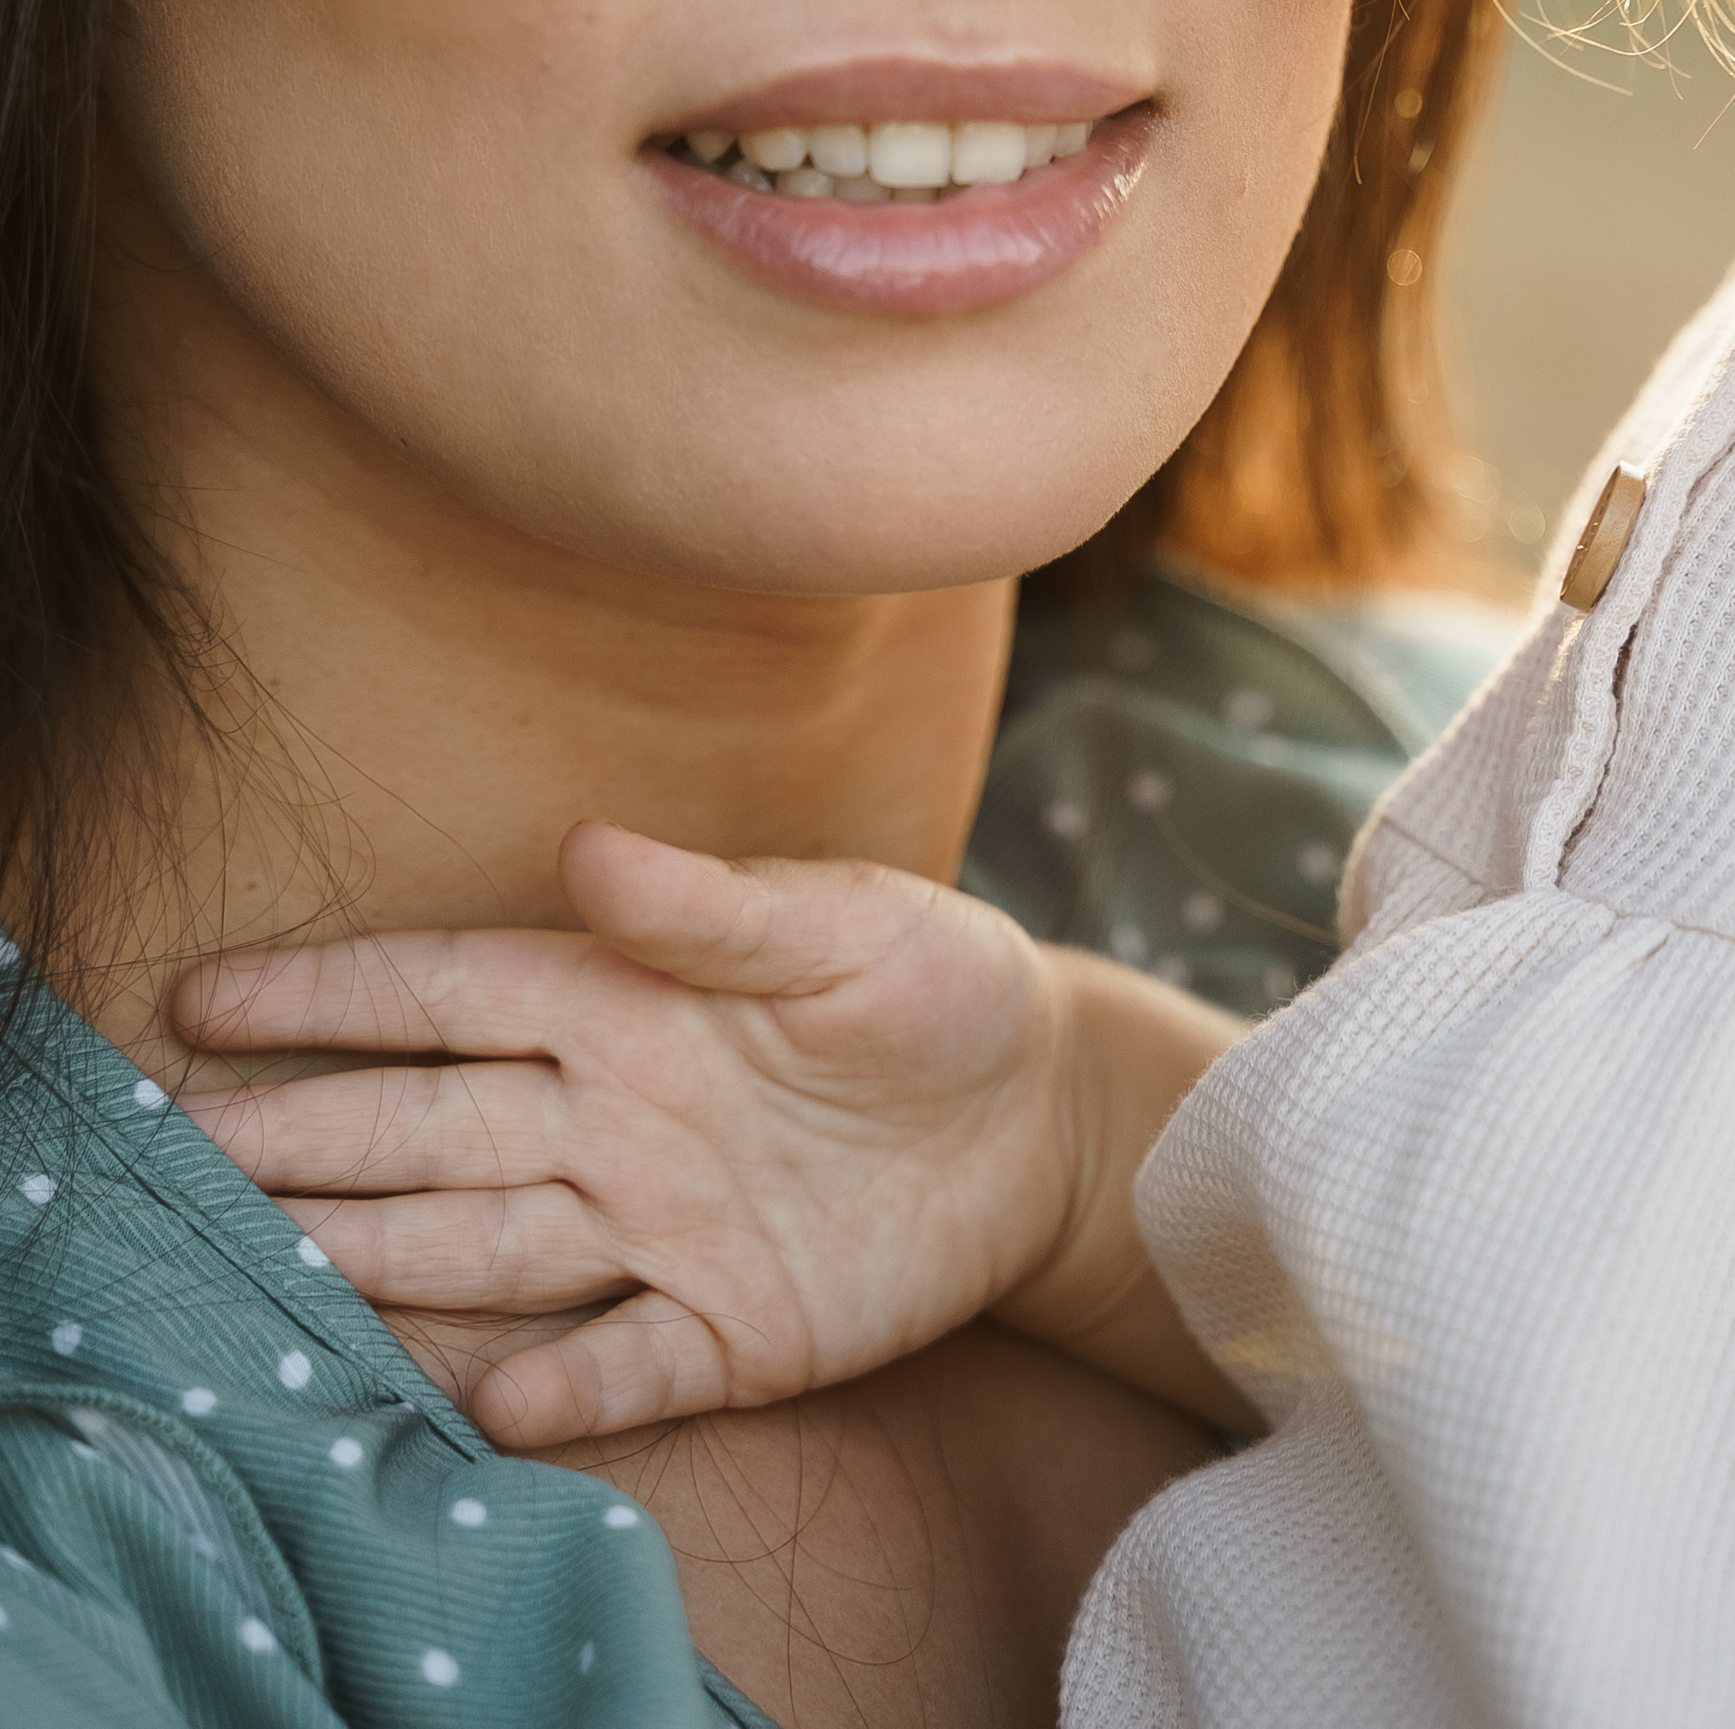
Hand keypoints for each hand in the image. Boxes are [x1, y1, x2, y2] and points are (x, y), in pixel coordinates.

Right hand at [172, 820, 1240, 1447]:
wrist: (1043, 1113)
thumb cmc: (933, 985)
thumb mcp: (843, 923)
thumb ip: (713, 905)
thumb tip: (585, 844)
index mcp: (620, 999)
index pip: (445, 994)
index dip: (325, 997)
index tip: (203, 998)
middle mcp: (609, 1116)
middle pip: (428, 1127)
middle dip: (304, 1136)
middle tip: (180, 1150)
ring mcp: (658, 1229)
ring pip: (489, 1247)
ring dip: (388, 1259)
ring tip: (278, 1272)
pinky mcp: (729, 1329)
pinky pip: (624, 1364)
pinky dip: (563, 1388)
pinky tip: (488, 1401)